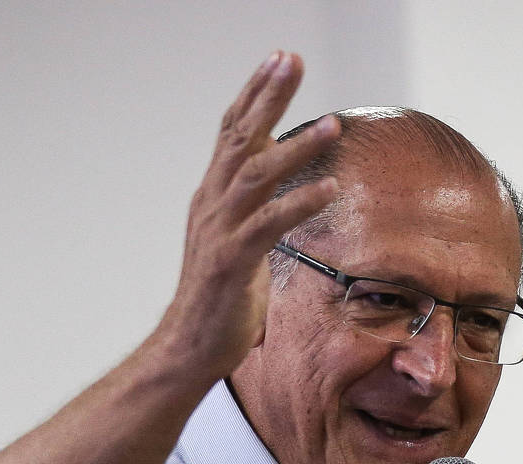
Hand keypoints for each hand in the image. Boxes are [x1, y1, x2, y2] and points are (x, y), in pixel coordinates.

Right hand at [149, 53, 341, 385]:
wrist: (189, 345)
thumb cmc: (219, 298)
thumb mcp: (238, 241)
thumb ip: (254, 210)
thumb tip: (279, 190)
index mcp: (214, 195)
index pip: (233, 132)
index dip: (254, 94)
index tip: (278, 59)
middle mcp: (212, 203)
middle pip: (241, 137)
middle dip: (267, 95)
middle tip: (290, 59)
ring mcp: (219, 230)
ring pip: (257, 175)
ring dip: (297, 148)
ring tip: (333, 126)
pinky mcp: (230, 261)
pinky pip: (268, 225)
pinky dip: (299, 204)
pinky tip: (329, 190)